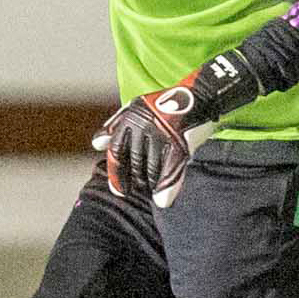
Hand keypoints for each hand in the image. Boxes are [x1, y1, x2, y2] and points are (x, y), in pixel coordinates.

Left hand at [92, 51, 261, 208]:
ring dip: (149, 185)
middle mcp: (144, 126)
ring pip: (151, 170)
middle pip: (134, 164)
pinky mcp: (181, 144)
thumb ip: (115, 125)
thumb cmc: (167, 103)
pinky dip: (166, 188)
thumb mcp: (136, 108)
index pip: (116, 151)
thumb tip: (97, 144)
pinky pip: (170, 171)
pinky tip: (162, 201)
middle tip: (134, 192)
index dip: (115, 173)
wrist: (201, 96)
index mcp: (132, 118)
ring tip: (150, 191)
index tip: (118, 190)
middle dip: (132, 182)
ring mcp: (163, 136)